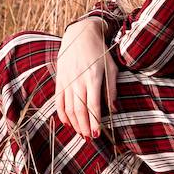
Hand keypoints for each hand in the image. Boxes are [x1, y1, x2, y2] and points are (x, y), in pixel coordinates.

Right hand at [55, 17, 116, 139]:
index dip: (94, 122)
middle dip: (84, 127)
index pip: (93, 105)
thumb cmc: (100, 51)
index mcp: (93, 78)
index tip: (97, 134)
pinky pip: (59, 101)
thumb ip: (112, 89)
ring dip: (74, 123)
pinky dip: (62, 114)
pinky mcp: (60, 80)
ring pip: (68, 108)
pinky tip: (68, 123)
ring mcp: (67, 80)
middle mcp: (78, 80)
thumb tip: (114, 109)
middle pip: (80, 110)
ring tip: (81, 133)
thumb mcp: (111, 67)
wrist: (80, 35)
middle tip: (89, 139)